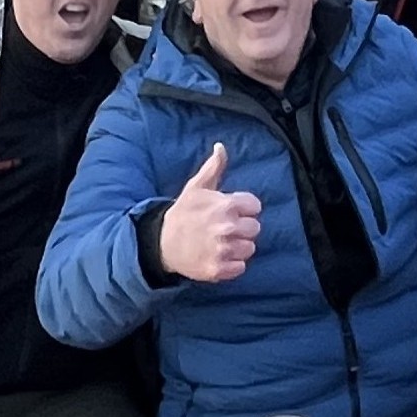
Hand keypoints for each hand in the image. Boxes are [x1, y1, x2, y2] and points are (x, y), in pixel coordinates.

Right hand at [158, 143, 261, 283]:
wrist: (161, 244)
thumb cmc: (183, 213)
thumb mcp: (196, 187)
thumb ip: (214, 167)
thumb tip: (221, 146)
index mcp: (225, 205)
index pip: (255, 206)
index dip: (245, 208)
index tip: (232, 211)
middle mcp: (227, 228)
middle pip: (255, 228)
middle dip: (243, 228)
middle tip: (226, 228)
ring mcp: (223, 250)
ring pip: (249, 248)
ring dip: (239, 246)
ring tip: (222, 242)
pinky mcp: (218, 269)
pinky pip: (241, 267)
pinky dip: (232, 265)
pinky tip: (220, 256)